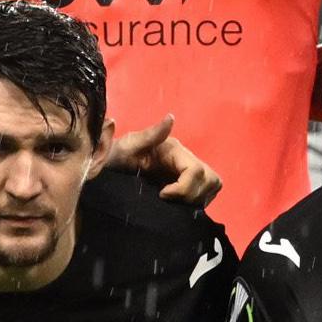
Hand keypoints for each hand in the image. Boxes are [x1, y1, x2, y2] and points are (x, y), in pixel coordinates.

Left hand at [94, 114, 221, 206]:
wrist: (108, 166)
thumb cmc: (115, 155)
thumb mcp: (128, 145)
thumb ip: (151, 134)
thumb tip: (171, 118)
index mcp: (175, 150)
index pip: (196, 170)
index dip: (184, 187)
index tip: (163, 194)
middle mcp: (186, 159)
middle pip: (211, 178)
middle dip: (193, 194)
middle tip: (170, 200)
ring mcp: (189, 171)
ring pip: (213, 185)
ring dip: (198, 198)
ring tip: (175, 202)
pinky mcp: (188, 183)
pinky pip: (206, 193)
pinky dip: (197, 201)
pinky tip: (178, 204)